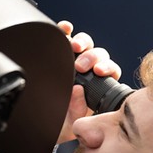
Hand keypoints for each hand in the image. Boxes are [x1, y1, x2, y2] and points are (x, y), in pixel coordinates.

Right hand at [56, 20, 121, 143]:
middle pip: (98, 55)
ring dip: (82, 43)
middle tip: (82, 66)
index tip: (99, 72)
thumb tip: (79, 92)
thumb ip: (77, 111)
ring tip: (74, 48)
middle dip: (92, 57)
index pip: (110, 71)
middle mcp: (89, 71)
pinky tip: (65, 29)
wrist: (41, 122)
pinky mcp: (59, 52)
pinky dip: (66, 30)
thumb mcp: (70, 124)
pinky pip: (66, 37)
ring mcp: (74, 60)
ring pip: (85, 44)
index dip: (107, 68)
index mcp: (98, 88)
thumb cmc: (60, 124)